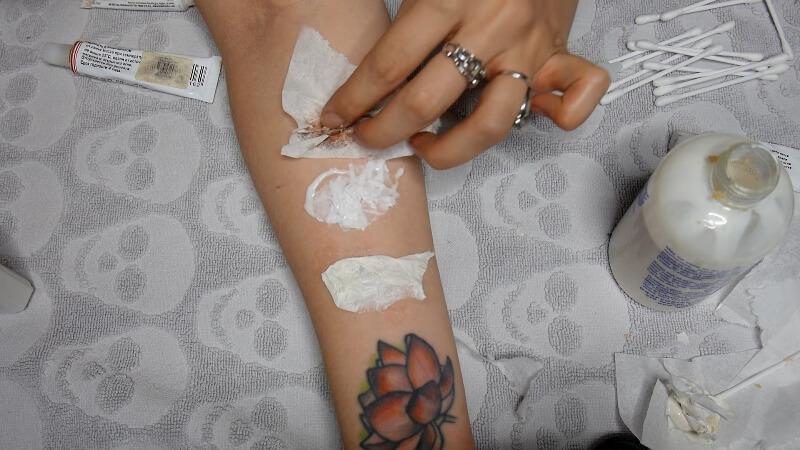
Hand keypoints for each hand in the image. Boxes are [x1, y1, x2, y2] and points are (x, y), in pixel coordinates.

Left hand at [320, 0, 610, 168]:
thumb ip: (397, 6)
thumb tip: (349, 49)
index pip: (389, 64)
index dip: (354, 99)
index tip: (336, 117)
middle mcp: (490, 28)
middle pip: (426, 102)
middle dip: (383, 132)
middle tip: (367, 138)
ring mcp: (529, 47)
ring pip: (491, 123)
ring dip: (450, 148)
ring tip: (425, 142)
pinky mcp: (561, 55)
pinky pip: (576, 99)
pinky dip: (562, 117)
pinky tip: (530, 117)